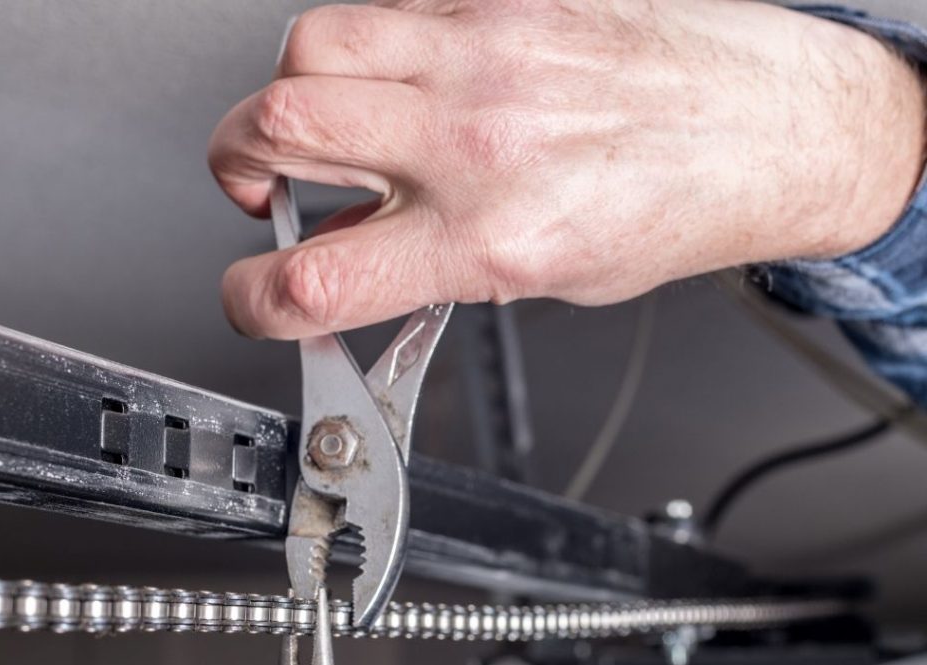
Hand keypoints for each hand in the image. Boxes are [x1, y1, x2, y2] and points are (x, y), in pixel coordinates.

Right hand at [209, 0, 926, 338]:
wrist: (756, 130)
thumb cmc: (664, 211)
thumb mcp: (533, 281)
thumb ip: (423, 271)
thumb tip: (339, 259)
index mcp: (488, 237)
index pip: (314, 278)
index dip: (252, 299)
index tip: (255, 295)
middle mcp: (476, 138)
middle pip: (279, 123)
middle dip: (243, 165)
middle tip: (271, 189)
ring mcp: (483, 53)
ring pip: (312, 47)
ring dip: (294, 98)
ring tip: (330, 131)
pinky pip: (386, 7)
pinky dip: (366, 53)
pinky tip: (397, 84)